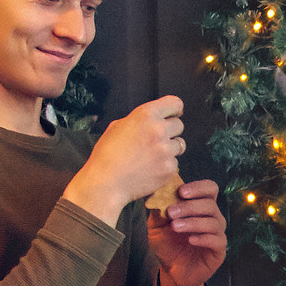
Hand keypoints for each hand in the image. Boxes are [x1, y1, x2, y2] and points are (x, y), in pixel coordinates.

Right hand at [64, 94, 184, 219]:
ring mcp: (166, 150)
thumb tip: (152, 120)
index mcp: (145, 115)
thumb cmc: (107, 154)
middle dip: (170, 131)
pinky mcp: (169, 168)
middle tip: (156, 140)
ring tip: (150, 156)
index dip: (175, 109)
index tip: (173, 114)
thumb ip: (139, 120)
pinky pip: (175, 163)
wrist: (106, 182)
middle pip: (179, 125)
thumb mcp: (117, 126)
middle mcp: (159, 130)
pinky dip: (165, 166)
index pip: (175, 103)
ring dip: (169, 149)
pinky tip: (150, 169)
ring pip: (179, 145)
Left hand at [149, 179, 226, 285]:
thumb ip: (158, 209)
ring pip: (213, 222)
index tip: (180, 192)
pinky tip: (190, 240)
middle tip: (171, 212)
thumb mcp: (157, 225)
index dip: (198, 187)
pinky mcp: (218, 251)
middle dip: (189, 206)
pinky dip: (203, 238)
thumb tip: (157, 192)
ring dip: (193, 222)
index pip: (209, 189)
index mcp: (200, 207)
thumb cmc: (167, 244)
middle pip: (210, 204)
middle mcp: (212, 218)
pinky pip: (217, 240)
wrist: (171, 270)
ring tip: (175, 227)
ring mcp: (217, 234)